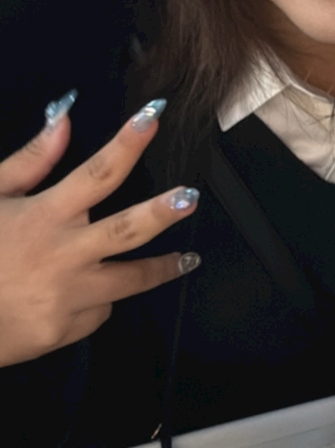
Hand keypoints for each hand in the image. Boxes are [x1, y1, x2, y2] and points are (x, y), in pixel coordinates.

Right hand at [0, 95, 199, 366]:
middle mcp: (62, 255)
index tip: (153, 117)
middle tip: (190, 197)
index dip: (127, 144)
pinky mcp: (65, 330)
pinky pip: (98, 310)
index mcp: (44, 216)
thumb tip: (65, 118)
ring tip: (187, 259)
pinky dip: (97, 298)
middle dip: (162, 212)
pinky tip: (84, 294)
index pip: (96, 173)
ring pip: (129, 280)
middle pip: (126, 230)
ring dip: (162, 268)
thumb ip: (31, 160)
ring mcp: (67, 296)